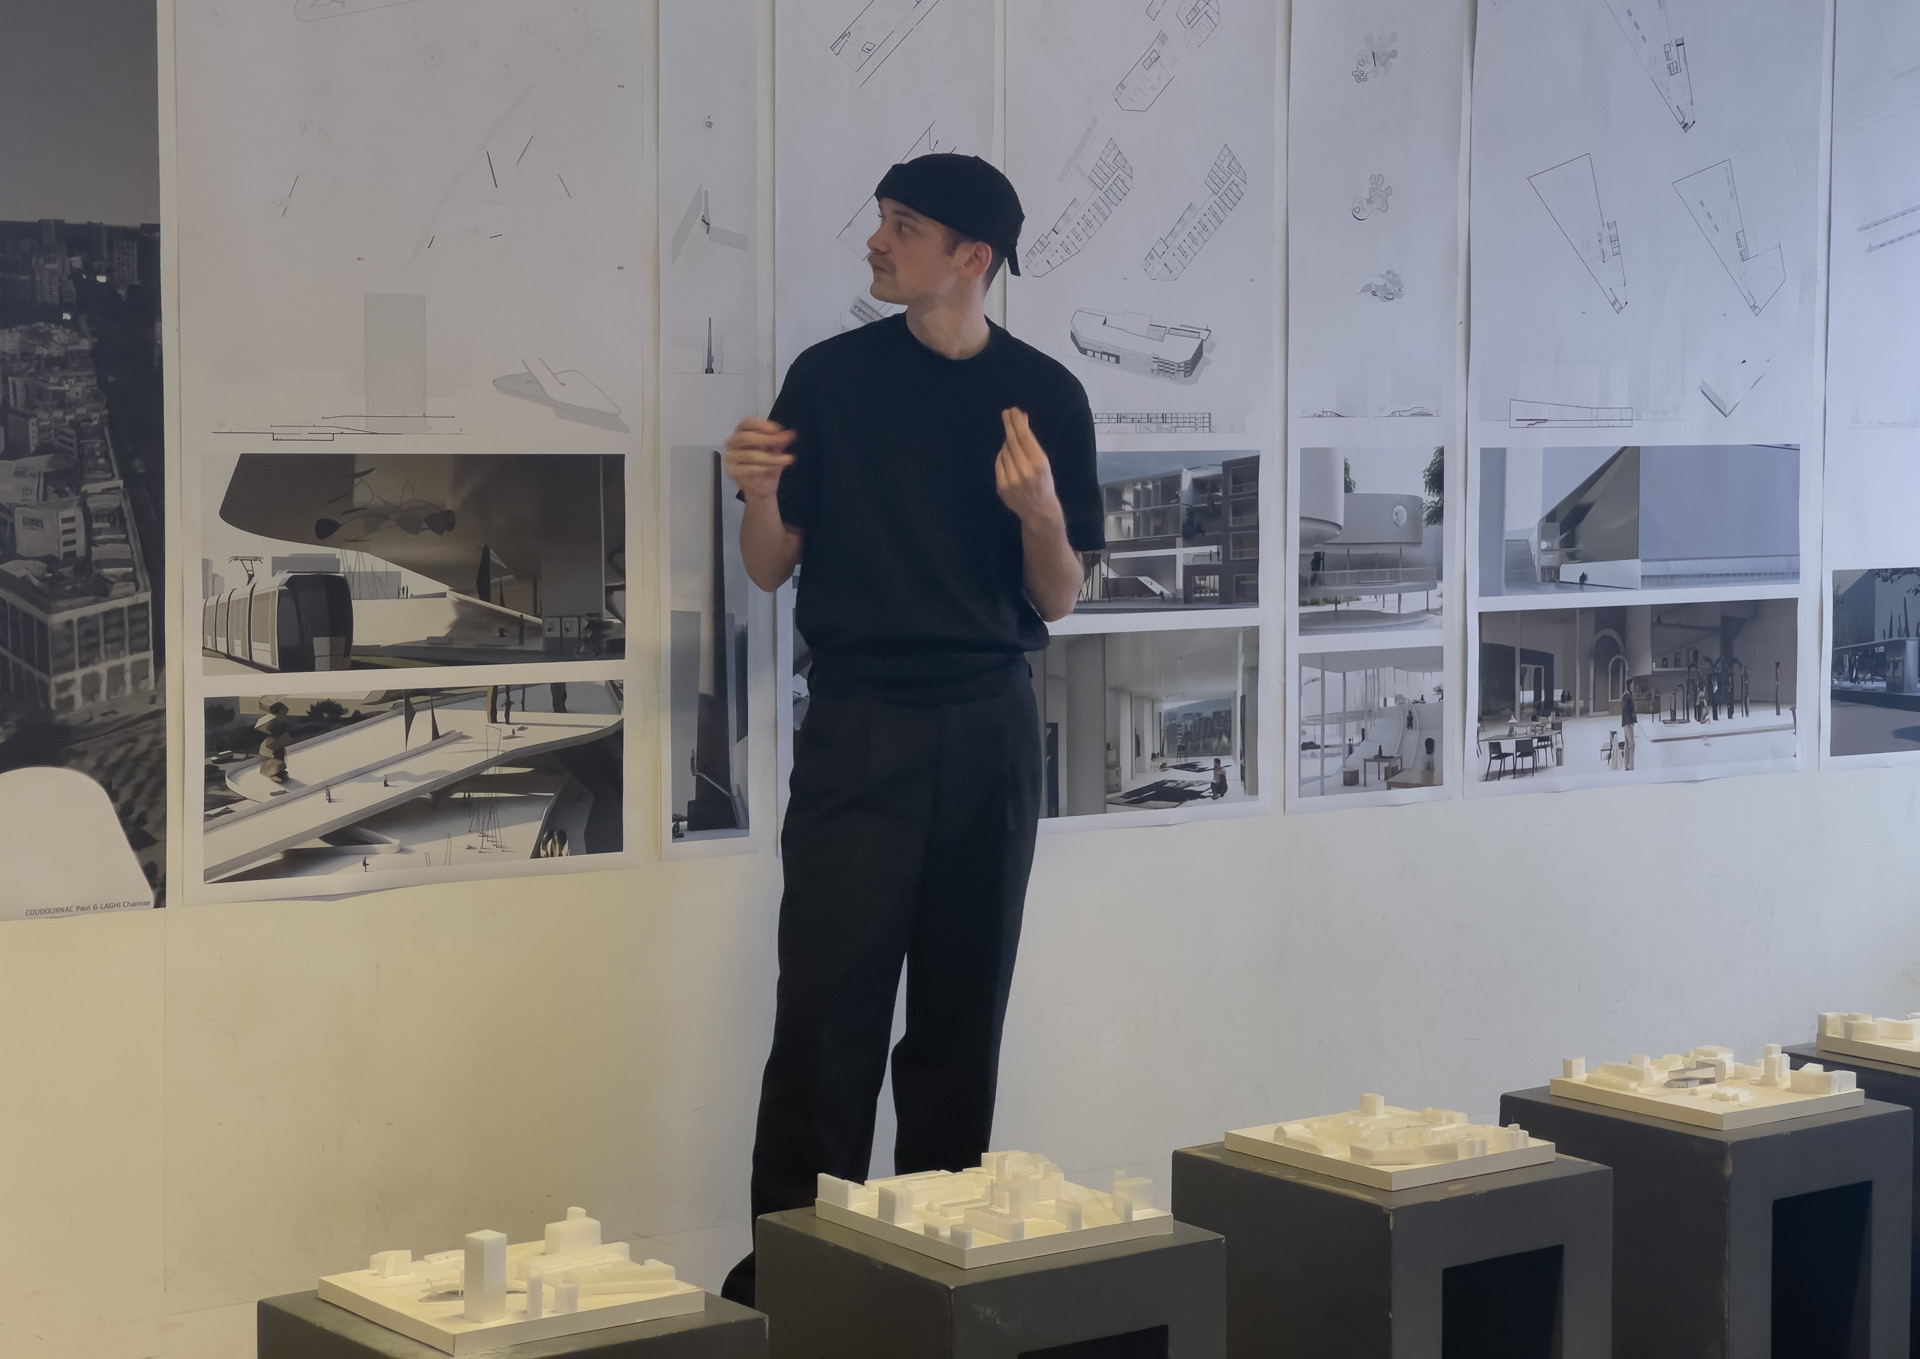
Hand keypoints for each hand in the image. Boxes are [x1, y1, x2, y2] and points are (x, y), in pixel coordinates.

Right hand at [724, 417, 795, 501]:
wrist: (763, 488)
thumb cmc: (766, 466)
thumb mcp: (776, 451)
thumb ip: (781, 441)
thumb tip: (789, 434)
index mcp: (742, 432)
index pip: (747, 423)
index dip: (762, 424)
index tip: (777, 429)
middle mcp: (733, 443)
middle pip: (745, 437)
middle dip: (766, 439)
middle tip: (781, 442)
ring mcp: (730, 457)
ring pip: (750, 455)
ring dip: (770, 457)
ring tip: (784, 460)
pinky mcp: (732, 471)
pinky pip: (747, 469)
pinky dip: (762, 468)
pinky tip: (771, 469)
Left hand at [995, 408, 1062, 527]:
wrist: (1039, 511)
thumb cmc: (1044, 484)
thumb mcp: (1044, 462)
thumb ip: (1032, 443)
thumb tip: (1022, 419)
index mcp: (1039, 464)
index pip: (1024, 437)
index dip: (1017, 422)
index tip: (1012, 411)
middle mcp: (1024, 471)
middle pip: (1012, 442)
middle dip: (1009, 425)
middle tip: (1006, 413)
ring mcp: (1011, 480)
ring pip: (1004, 451)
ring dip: (1007, 443)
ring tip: (1013, 441)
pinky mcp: (1001, 487)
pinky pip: (999, 463)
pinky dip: (1002, 456)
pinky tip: (1007, 454)